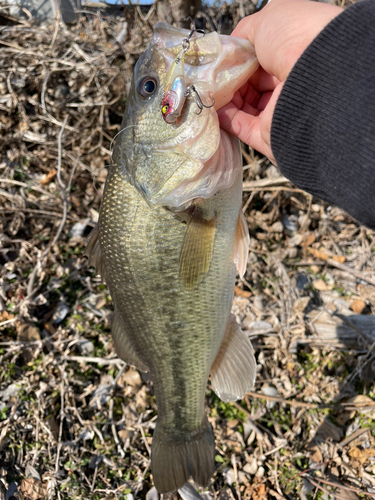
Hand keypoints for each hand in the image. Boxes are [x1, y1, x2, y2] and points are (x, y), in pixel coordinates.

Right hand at [218, 0, 342, 163]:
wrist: (316, 74)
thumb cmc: (298, 37)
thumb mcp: (269, 20)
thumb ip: (246, 33)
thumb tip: (231, 47)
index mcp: (296, 57)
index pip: (262, 62)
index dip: (240, 60)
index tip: (221, 59)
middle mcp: (291, 85)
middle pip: (252, 86)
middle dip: (230, 80)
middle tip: (212, 75)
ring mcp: (281, 112)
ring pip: (245, 108)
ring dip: (225, 99)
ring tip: (208, 89)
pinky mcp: (270, 135)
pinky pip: (242, 127)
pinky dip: (225, 117)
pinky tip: (212, 106)